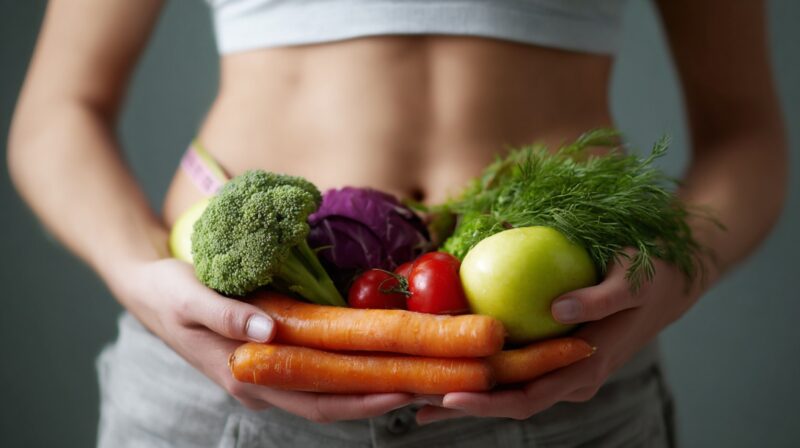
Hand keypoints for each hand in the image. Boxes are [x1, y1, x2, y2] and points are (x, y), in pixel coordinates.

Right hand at [112, 258, 414, 422]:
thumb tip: (267, 332)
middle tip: (428, 384)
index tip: (403, 388)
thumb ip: (226, 313)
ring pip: (328, 387)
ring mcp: (267, 371)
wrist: (148, 288)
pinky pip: (318, 367)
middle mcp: (261, 383)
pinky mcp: (271, 355)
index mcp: (244, 377)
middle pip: (330, 401)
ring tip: (415, 370)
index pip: (314, 400)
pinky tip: (376, 352)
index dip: (360, 400)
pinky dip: (349, 365)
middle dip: (379, 397)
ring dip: (369, 383)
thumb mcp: (189, 296)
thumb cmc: (168, 291)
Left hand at [415, 255, 704, 423]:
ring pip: (500, 387)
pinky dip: (475, 364)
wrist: (668, 281)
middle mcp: (565, 380)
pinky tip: (441, 353)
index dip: (486, 403)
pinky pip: (506, 364)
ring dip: (459, 387)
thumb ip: (598, 301)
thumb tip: (556, 309)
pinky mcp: (546, 353)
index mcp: (583, 371)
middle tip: (407, 398)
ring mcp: (555, 369)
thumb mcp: (632, 283)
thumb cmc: (652, 280)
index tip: (446, 397)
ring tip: (410, 385)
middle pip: (502, 401)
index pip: (526, 398)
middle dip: (456, 403)